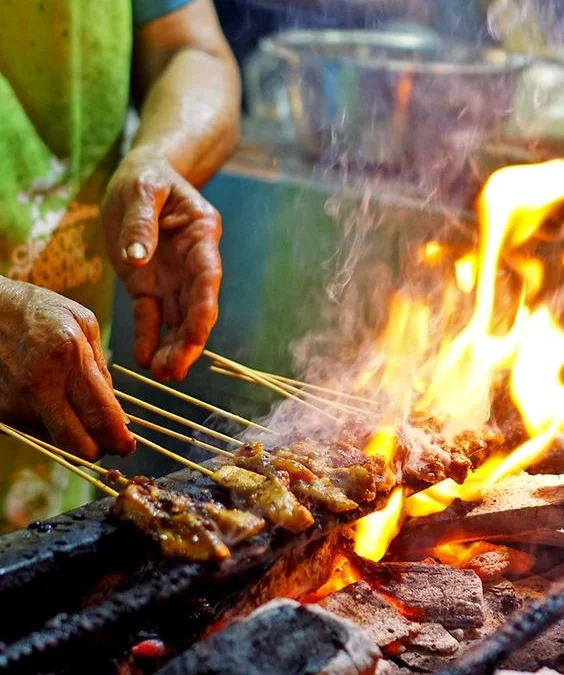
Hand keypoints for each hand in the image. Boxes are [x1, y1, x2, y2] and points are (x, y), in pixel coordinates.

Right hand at [0, 278, 134, 460]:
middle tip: (109, 440)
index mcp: (67, 357)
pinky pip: (37, 434)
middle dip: (99, 448)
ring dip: (74, 436)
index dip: (119, 439)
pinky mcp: (0, 413)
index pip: (100, 416)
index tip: (128, 446)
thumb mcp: (83, 323)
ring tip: (73, 407)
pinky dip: (51, 426)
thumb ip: (102, 368)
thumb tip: (115, 410)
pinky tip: (49, 400)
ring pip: (58, 444)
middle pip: (78, 446)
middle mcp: (38, 386)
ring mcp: (15, 403)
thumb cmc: (39, 312)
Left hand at [102, 149, 221, 380]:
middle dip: (189, 339)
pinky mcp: (149, 287)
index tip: (198, 333)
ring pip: (177, 318)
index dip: (204, 307)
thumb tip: (138, 261)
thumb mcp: (140, 189)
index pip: (208, 276)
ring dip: (172, 347)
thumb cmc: (145, 177)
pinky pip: (151, 316)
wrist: (138, 178)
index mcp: (200, 234)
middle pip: (196, 306)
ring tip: (161, 374)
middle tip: (175, 370)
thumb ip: (140, 223)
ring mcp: (172, 277)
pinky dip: (148, 337)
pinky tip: (145, 358)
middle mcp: (192, 262)